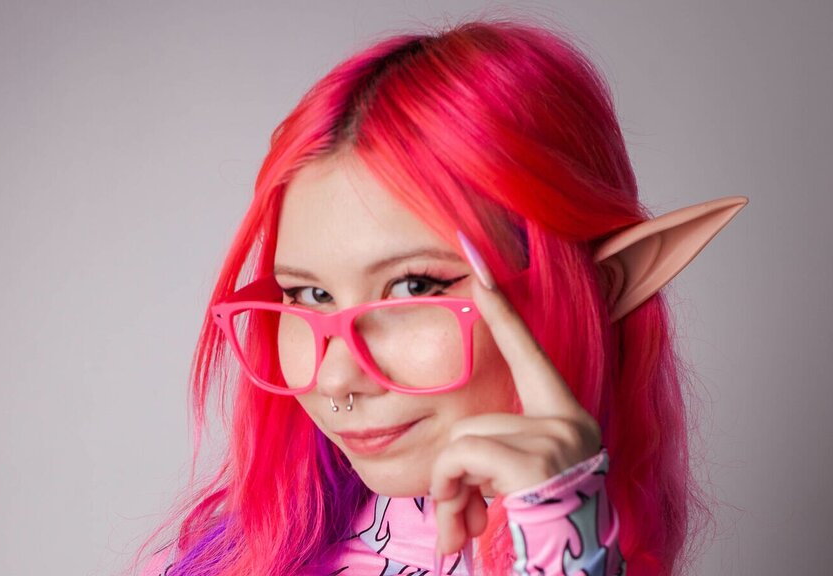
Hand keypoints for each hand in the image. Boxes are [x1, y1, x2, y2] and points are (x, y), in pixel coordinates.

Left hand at [429, 236, 601, 560]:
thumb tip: (445, 479)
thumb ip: (487, 459)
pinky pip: (462, 454)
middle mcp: (570, 422)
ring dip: (449, 488)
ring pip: (463, 438)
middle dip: (452, 473)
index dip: (502, 308)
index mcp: (565, 419)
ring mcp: (559, 438)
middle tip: (456, 519)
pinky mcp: (538, 458)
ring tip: (463, 526)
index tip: (476, 254)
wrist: (568, 575)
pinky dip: (450, 488)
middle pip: (474, 418)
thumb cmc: (534, 536)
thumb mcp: (510, 489)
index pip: (528, 351)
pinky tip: (469, 523)